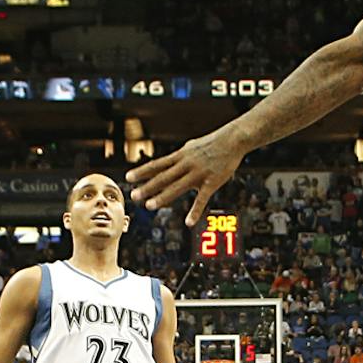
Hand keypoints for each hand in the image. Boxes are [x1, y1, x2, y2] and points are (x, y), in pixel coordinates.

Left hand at [127, 130, 244, 224]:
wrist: (233, 140)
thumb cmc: (213, 142)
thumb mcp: (192, 146)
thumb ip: (180, 156)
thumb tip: (169, 161)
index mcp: (180, 156)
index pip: (157, 164)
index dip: (142, 171)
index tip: (128, 177)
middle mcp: (186, 164)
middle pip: (163, 177)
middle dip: (147, 187)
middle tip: (133, 196)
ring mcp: (198, 174)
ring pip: (176, 187)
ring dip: (162, 197)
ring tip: (149, 206)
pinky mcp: (212, 182)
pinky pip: (201, 199)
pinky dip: (194, 212)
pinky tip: (188, 222)